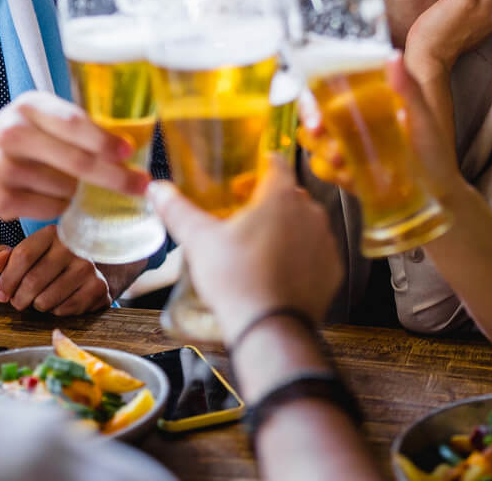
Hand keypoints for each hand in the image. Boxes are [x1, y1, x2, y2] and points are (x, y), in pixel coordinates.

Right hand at [0, 91, 147, 221]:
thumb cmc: (19, 138)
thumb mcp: (41, 117)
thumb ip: (76, 127)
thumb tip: (128, 150)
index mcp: (30, 106)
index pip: (73, 122)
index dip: (103, 140)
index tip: (128, 152)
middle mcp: (13, 133)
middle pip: (75, 161)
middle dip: (113, 176)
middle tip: (138, 185)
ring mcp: (2, 168)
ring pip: (65, 189)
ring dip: (83, 193)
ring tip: (82, 188)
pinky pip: (49, 208)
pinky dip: (61, 207)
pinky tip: (58, 199)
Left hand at [0, 224, 111, 314]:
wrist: (96, 267)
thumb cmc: (55, 261)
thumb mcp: (31, 252)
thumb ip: (7, 256)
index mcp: (53, 233)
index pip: (23, 256)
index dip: (7, 279)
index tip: (1, 294)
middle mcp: (73, 247)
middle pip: (33, 281)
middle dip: (18, 298)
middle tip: (18, 302)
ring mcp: (88, 267)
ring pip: (45, 299)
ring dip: (37, 305)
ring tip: (41, 299)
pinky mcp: (97, 287)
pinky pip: (63, 309)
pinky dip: (55, 311)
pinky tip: (59, 301)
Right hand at [146, 153, 341, 331]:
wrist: (269, 327)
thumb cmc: (236, 280)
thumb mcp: (199, 241)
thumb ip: (177, 210)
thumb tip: (158, 190)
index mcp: (280, 196)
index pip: (277, 164)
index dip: (261, 168)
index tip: (248, 179)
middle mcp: (310, 212)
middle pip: (291, 195)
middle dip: (271, 202)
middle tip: (247, 219)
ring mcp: (326, 241)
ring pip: (307, 224)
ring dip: (289, 230)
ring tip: (261, 249)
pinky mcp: (333, 269)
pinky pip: (318, 253)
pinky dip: (303, 257)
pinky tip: (280, 270)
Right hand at [301, 56, 462, 200]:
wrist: (439, 192)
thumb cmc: (434, 149)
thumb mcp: (422, 117)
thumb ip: (407, 88)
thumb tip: (394, 57)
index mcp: (367, 102)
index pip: (326, 92)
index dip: (313, 103)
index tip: (317, 118)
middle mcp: (352, 122)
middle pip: (313, 119)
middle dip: (312, 130)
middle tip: (324, 137)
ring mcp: (347, 148)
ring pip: (314, 145)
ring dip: (321, 152)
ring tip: (342, 160)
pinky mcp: (346, 172)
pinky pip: (324, 170)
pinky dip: (330, 173)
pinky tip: (348, 176)